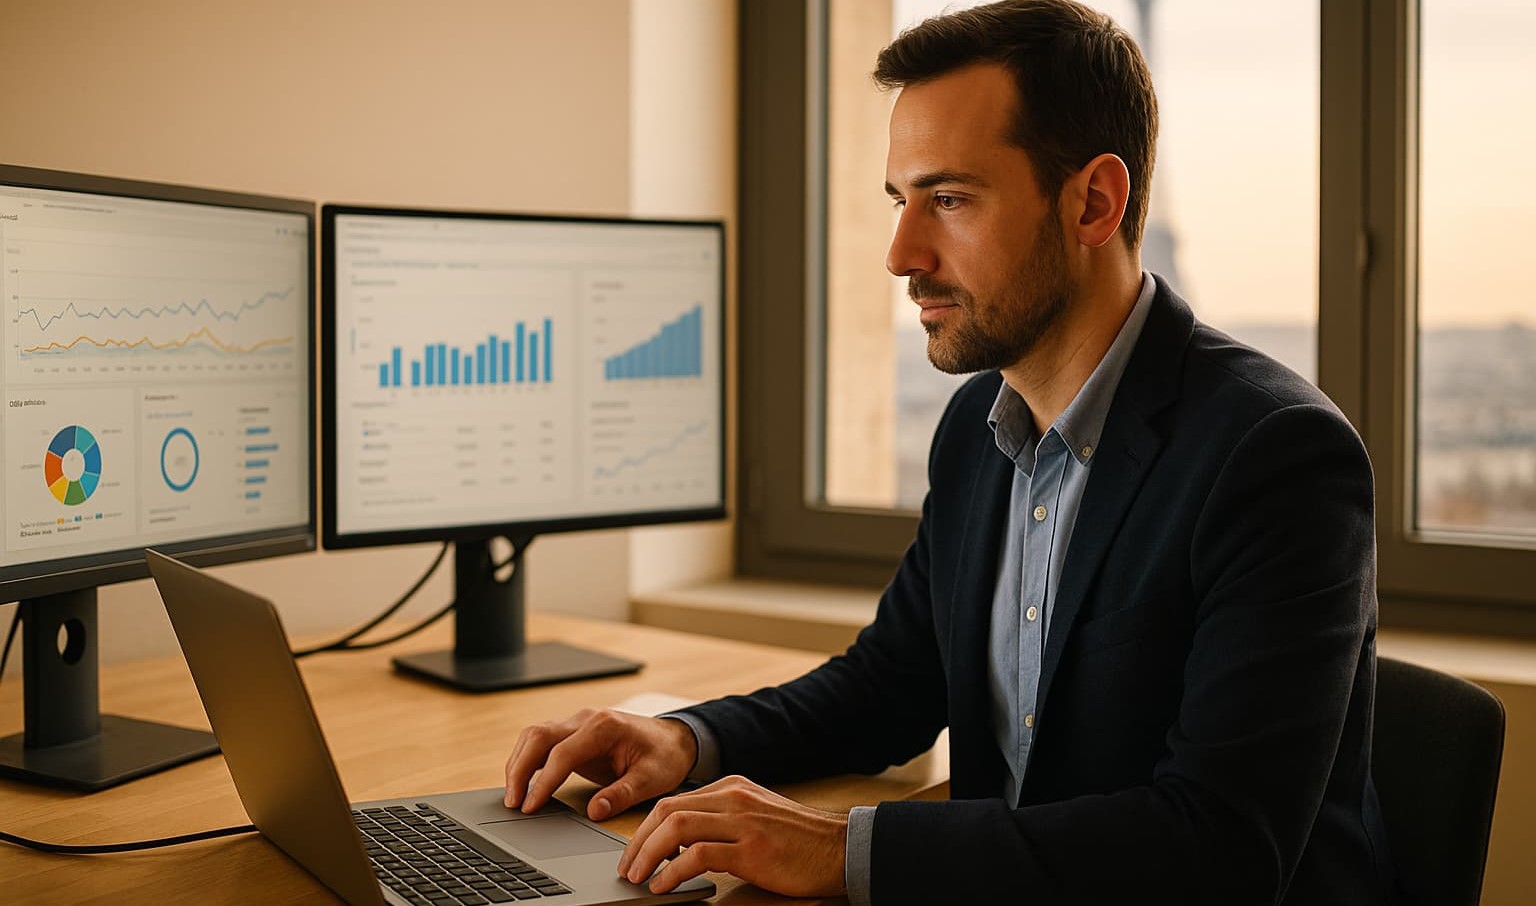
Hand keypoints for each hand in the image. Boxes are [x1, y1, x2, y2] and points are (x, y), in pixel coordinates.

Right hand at [503, 709, 696, 820]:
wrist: (674, 739)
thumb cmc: (664, 756)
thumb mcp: (652, 778)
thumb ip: (622, 794)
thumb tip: (593, 811)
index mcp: (605, 726)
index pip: (562, 753)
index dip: (542, 781)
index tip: (531, 807)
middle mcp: (586, 719)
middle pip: (538, 736)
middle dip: (519, 769)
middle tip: (512, 803)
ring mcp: (577, 723)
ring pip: (534, 736)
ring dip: (518, 764)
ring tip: (513, 797)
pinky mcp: (572, 733)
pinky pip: (541, 742)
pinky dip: (527, 761)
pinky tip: (523, 784)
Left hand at [617, 775, 848, 897]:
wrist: (841, 848)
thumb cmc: (799, 840)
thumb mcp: (756, 817)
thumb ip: (722, 820)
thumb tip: (680, 844)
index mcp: (732, 788)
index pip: (673, 802)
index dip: (645, 829)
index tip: (634, 853)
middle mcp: (733, 798)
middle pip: (666, 811)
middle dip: (638, 841)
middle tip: (627, 869)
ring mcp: (743, 822)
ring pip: (675, 827)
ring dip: (648, 855)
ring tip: (638, 878)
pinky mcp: (752, 850)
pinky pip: (698, 855)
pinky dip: (673, 871)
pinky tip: (664, 886)